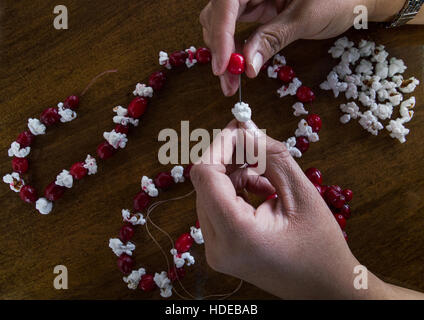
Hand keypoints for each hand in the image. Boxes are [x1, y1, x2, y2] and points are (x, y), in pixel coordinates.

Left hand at [190, 120, 422, 298]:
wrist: (323, 288)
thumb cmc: (320, 246)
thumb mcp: (301, 193)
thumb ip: (270, 156)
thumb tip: (245, 130)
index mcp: (236, 234)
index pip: (206, 175)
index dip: (220, 145)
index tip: (241, 128)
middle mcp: (216, 245)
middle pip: (205, 182)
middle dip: (228, 156)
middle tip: (254, 140)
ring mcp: (215, 250)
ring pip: (210, 192)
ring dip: (234, 173)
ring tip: (266, 174)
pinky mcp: (220, 248)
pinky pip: (217, 206)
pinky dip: (236, 190)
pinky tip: (261, 189)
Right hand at [200, 0, 405, 95]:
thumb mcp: (304, 18)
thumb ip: (272, 39)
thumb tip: (246, 67)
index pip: (228, 2)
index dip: (220, 34)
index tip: (223, 65)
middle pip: (219, 14)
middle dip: (219, 48)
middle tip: (227, 79)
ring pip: (222, 23)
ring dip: (224, 53)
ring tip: (232, 80)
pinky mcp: (257, 9)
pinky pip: (236, 29)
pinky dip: (234, 50)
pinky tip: (238, 67)